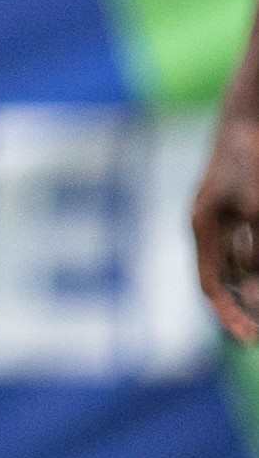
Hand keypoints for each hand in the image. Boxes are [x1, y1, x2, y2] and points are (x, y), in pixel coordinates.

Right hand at [203, 102, 258, 345]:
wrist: (249, 117)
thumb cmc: (250, 160)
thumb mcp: (257, 208)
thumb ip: (257, 248)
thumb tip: (256, 285)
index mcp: (203, 228)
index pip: (211, 286)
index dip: (229, 316)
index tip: (248, 340)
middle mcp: (211, 228)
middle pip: (227, 280)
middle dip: (246, 306)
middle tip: (257, 335)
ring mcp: (226, 219)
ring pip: (242, 263)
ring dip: (254, 282)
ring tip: (258, 306)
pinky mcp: (242, 209)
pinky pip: (247, 246)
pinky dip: (253, 260)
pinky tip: (255, 266)